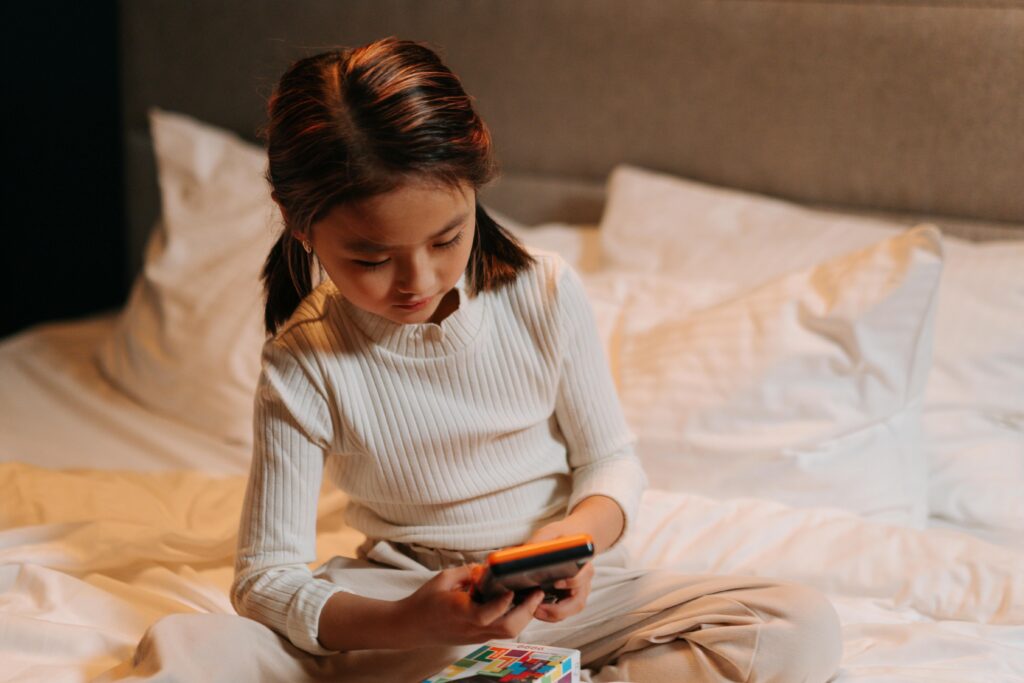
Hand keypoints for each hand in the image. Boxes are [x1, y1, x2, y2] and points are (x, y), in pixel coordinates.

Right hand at [395, 564, 545, 647]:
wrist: (410, 627)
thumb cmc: (424, 601)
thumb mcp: (443, 578)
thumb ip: (468, 572)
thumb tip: (488, 568)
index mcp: (460, 613)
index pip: (487, 613)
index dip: (504, 602)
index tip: (513, 587)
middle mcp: (471, 628)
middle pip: (507, 629)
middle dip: (527, 611)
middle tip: (538, 592)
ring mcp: (476, 636)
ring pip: (508, 633)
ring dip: (524, 616)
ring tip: (533, 598)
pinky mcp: (477, 638)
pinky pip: (501, 631)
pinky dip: (514, 619)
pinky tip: (519, 605)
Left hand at [523, 521, 594, 622]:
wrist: (572, 538)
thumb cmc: (562, 536)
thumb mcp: (550, 533)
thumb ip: (539, 542)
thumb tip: (518, 554)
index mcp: (583, 563)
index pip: (583, 576)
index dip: (571, 582)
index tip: (556, 583)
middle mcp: (583, 581)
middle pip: (577, 602)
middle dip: (558, 610)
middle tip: (537, 608)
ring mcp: (576, 591)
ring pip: (569, 611)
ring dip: (551, 615)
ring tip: (533, 611)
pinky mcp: (567, 597)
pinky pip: (561, 612)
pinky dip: (549, 614)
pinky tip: (534, 608)